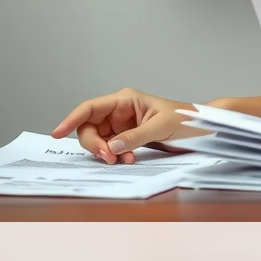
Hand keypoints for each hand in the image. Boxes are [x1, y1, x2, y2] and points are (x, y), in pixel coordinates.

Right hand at [51, 88, 207, 164]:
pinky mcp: (128, 139)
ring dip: (106, 153)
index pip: (91, 107)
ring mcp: (122, 126)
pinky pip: (110, 149)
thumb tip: (111, 147)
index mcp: (126, 99)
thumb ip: (135, 136)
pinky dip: (115, 157)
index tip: (57, 132)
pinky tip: (128, 160)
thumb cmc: (186, 119)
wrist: (204, 129)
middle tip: (108, 157)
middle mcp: (120, 111)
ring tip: (124, 161)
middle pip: (89, 127)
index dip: (71, 119)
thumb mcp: (161, 126)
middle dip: (94, 144)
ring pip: (98, 141)